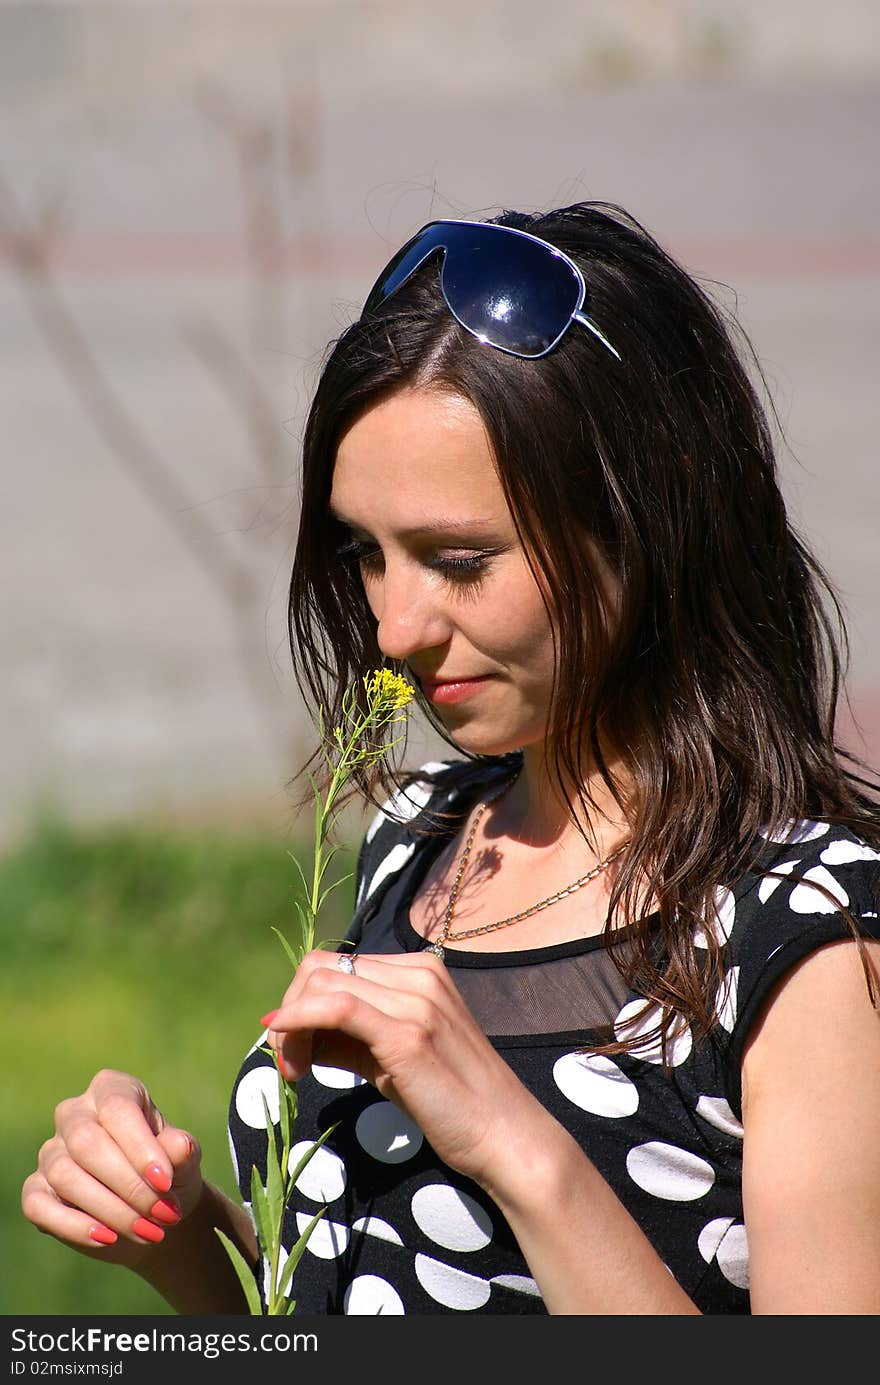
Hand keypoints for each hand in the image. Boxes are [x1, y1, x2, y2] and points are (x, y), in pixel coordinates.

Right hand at [21, 1069, 201, 1267]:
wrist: (152, 1214)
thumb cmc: (169, 1174)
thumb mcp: (183, 1161)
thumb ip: (181, 1150)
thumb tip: (181, 1145)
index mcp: (111, 1090)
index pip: (117, 1108)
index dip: (140, 1146)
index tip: (165, 1182)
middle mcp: (74, 1114)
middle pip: (86, 1142)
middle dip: (127, 1184)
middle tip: (162, 1214)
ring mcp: (50, 1152)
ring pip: (64, 1175)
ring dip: (110, 1209)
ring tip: (148, 1231)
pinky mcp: (35, 1191)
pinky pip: (39, 1207)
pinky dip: (74, 1226)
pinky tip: (109, 1238)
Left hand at [263, 950, 544, 1188]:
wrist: (505, 1136)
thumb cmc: (452, 1104)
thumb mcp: (395, 1059)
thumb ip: (351, 1038)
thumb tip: (297, 1033)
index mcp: (420, 971)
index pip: (338, 966)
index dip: (302, 1002)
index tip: (293, 1047)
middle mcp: (418, 974)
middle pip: (322, 968)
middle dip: (290, 1009)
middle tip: (287, 1060)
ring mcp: (416, 1000)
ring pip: (322, 984)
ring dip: (291, 1025)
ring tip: (293, 1070)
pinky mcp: (407, 1033)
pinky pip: (335, 1008)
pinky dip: (298, 1023)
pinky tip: (289, 1055)